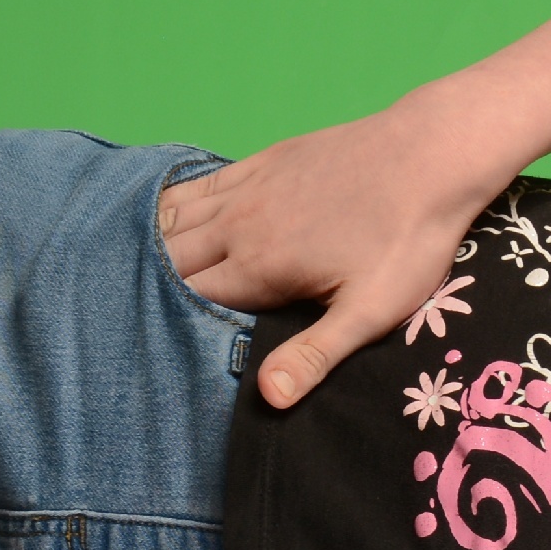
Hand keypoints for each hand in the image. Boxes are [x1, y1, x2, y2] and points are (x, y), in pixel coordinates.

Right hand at [158, 83, 523, 408]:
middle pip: (169, 261)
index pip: (187, 301)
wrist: (433, 152)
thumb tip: (269, 396)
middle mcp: (241, 223)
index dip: (162, 324)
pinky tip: (160, 216)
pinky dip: (171, 202)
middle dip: (144, 288)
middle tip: (117, 316)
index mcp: (260, 266)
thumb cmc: (409, 237)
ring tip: (122, 273)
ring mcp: (250, 186)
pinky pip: (200, 182)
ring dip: (150, 246)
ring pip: (174, 218)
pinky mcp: (264, 161)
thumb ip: (316, 352)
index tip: (143, 346)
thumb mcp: (372, 309)